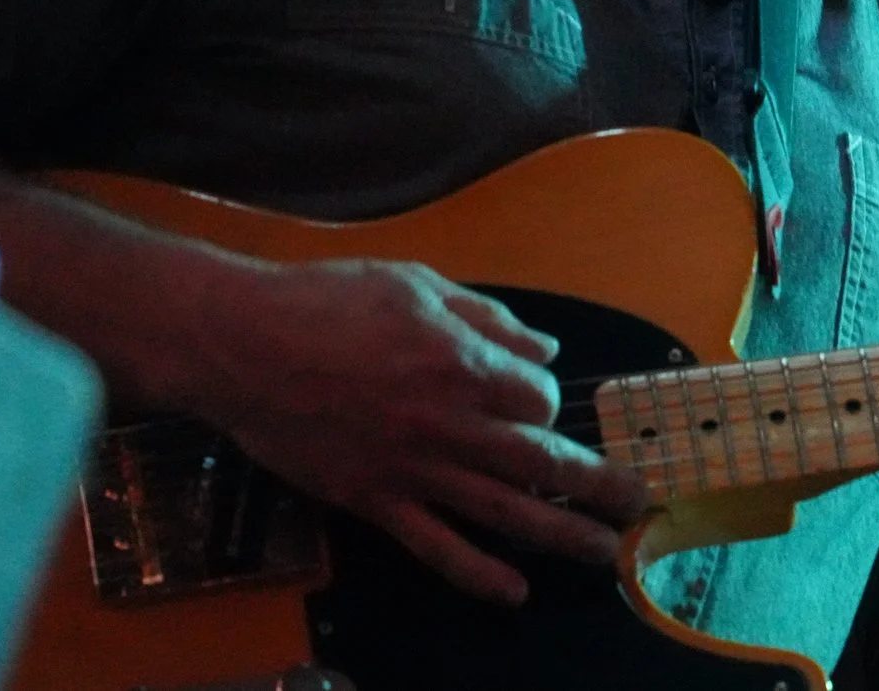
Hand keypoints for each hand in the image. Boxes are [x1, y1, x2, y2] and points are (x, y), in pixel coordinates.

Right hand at [173, 256, 650, 604]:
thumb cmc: (329, 302)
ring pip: (501, 510)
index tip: (532, 400)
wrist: (239, 344)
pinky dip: (476, 571)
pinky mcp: (370, 500)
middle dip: (596, 483)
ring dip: (560, 534)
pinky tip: (515, 592)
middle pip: (540, 462)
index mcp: (461, 364)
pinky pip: (433, 544)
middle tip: (639, 501)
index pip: (535, 398)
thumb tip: (544, 350)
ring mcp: (409, 468)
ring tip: (607, 553)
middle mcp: (446, 424)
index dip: (543, 400)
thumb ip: (488, 320)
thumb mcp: (419, 286)